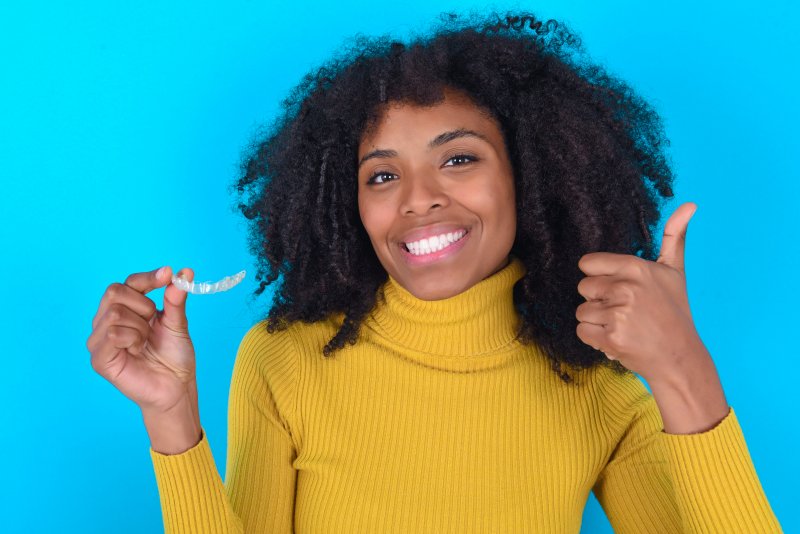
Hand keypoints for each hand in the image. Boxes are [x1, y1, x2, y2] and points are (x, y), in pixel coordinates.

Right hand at [87, 266, 197, 413]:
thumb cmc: (174, 356)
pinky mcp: (99, 359)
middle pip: (114, 292)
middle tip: (154, 323)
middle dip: (143, 305)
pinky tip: (138, 351)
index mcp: (125, 310)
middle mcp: (106, 321)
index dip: (148, 277)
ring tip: (146, 342)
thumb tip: (185, 271)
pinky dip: (132, 339)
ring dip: (140, 327)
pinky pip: (112, 334)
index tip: (169, 274)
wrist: (177, 386)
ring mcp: (99, 340)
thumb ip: (175, 298)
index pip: (127, 283)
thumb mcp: (177, 322)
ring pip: (115, 313)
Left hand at [575, 202, 707, 383]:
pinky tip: (617, 338)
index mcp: (636, 268)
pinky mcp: (610, 338)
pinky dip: (594, 339)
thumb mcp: (674, 272)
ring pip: (581, 311)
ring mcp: (617, 314)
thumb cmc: (674, 313)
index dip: (599, 277)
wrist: (680, 357)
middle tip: (625, 311)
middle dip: (598, 300)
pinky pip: (582, 331)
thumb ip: (674, 237)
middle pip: (583, 288)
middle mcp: (626, 288)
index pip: (587, 264)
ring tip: (624, 325)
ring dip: (597, 321)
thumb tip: (690, 204)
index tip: (618, 288)